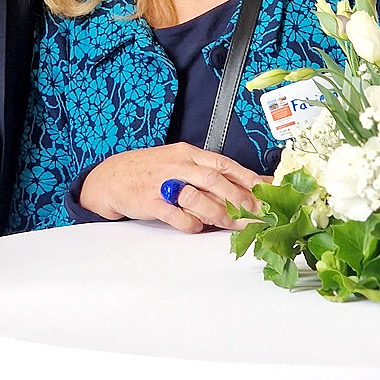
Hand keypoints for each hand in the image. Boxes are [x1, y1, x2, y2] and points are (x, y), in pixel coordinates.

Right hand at [79, 144, 266, 233]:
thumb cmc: (151, 171)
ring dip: (219, 213)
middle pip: (215, 179)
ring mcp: (164, 183)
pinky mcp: (150, 202)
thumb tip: (245, 187)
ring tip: (233, 225)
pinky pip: (175, 215)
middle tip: (258, 213)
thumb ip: (207, 175)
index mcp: (189, 153)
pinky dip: (190, 223)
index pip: (225, 164)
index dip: (248, 178)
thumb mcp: (179, 163)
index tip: (268, 191)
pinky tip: (197, 226)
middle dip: (240, 198)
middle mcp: (178, 165)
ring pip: (198, 197)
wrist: (112, 177)